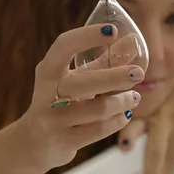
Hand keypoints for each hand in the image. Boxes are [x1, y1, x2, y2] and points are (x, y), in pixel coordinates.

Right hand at [21, 24, 143, 168]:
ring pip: (96, 109)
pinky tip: (125, 114)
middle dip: (115, 76)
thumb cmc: (61, 101)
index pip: (64, 46)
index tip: (111, 30)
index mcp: (48, 71)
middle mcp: (47, 93)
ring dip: (121, 102)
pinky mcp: (64, 141)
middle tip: (139, 72)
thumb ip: (105, 61)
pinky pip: (98, 130)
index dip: (87, 36)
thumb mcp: (77, 78)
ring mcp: (53, 119)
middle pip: (85, 81)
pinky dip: (116, 121)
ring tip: (135, 96)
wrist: (35, 142)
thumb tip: (133, 40)